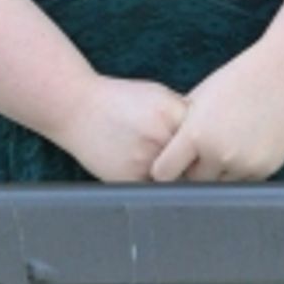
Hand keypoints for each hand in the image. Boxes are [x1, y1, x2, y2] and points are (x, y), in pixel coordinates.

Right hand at [58, 75, 193, 183]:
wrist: (74, 107)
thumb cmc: (117, 100)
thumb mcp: (155, 95)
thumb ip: (182, 114)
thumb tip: (208, 136)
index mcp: (170, 113)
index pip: (205, 137)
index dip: (206, 142)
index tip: (206, 147)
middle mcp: (160, 137)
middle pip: (195, 161)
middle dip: (195, 162)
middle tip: (193, 163)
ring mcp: (144, 161)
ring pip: (176, 179)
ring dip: (176, 176)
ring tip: (160, 164)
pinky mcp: (129, 179)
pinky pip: (154, 189)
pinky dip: (155, 183)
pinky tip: (144, 169)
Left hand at [148, 45, 283, 182]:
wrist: (283, 74)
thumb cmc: (237, 81)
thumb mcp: (198, 99)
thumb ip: (180, 129)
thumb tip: (164, 153)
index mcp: (195, 135)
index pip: (165, 172)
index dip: (164, 169)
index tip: (167, 165)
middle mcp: (219, 154)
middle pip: (194, 181)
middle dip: (193, 170)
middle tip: (201, 152)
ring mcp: (245, 164)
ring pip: (220, 183)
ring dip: (219, 172)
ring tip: (227, 143)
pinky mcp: (266, 169)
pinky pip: (244, 180)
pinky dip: (241, 170)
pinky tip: (246, 145)